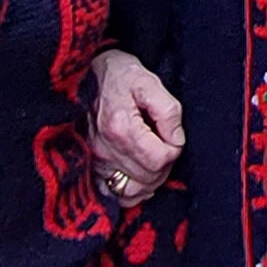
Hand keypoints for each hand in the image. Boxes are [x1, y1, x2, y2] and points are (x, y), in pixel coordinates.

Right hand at [92, 50, 185, 203]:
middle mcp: (105, 149)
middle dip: (165, 166)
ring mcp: (96, 160)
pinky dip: (130, 190)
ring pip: (131, 191)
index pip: (159, 160)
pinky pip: (112, 192)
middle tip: (167, 146)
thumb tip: (176, 139)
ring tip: (156, 161)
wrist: (90, 73)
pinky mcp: (91, 165)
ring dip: (150, 181)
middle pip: (147, 178)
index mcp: (121, 128)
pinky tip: (139, 175)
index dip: (174, 150)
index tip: (174, 136)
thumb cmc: (122, 76)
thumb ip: (168, 111)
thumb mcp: (150, 83)